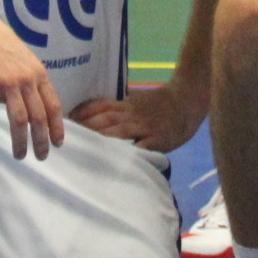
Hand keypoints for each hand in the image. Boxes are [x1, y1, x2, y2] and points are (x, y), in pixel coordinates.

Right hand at [0, 11, 67, 159]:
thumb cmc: (3, 48)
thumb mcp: (27, 62)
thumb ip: (33, 83)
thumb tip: (37, 109)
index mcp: (39, 75)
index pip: (54, 106)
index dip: (57, 127)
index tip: (58, 143)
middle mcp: (27, 79)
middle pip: (39, 117)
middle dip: (41, 141)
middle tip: (40, 157)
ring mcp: (8, 82)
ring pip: (19, 119)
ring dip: (20, 141)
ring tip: (19, 155)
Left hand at [70, 82, 205, 153]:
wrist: (189, 100)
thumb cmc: (163, 101)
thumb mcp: (140, 98)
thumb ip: (123, 103)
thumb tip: (100, 107)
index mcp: (127, 103)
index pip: (101, 105)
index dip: (84, 111)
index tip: (69, 119)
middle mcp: (132, 114)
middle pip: (104, 119)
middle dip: (86, 127)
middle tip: (69, 137)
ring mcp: (144, 127)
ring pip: (117, 132)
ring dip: (99, 139)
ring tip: (83, 148)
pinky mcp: (156, 140)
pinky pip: (139, 147)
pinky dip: (126, 152)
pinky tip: (114, 160)